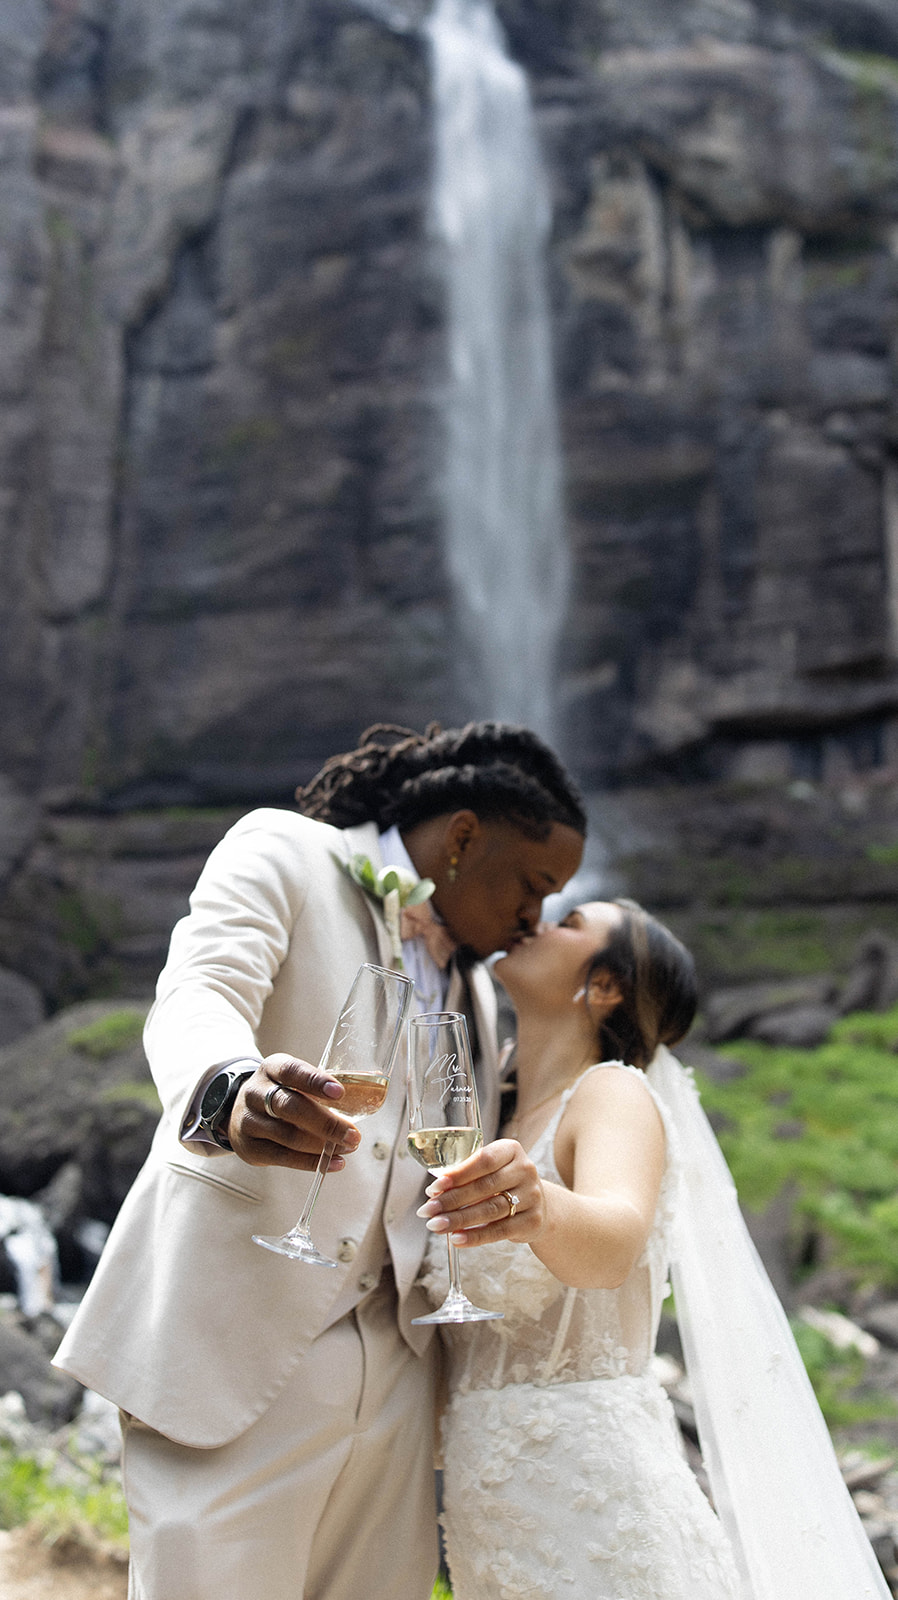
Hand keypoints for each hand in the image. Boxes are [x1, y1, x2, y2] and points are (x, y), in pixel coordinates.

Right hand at [227, 1054, 362, 1170]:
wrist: (238, 1111)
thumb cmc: (280, 1093)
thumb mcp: (293, 1080)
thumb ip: (319, 1087)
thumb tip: (365, 1095)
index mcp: (272, 1068)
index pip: (292, 1072)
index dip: (316, 1082)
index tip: (340, 1092)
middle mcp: (255, 1092)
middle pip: (291, 1108)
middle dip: (327, 1123)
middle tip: (354, 1134)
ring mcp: (248, 1121)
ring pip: (289, 1136)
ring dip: (323, 1145)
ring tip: (349, 1147)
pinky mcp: (249, 1147)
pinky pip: (283, 1158)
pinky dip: (311, 1163)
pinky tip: (334, 1163)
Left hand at [416, 1139, 544, 1245]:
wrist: (537, 1206)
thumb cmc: (503, 1183)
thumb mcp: (490, 1170)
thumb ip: (466, 1175)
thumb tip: (434, 1193)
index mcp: (511, 1150)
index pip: (483, 1160)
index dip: (458, 1174)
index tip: (434, 1188)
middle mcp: (525, 1170)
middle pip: (484, 1187)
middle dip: (451, 1200)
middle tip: (427, 1210)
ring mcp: (532, 1196)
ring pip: (490, 1210)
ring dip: (459, 1219)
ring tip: (436, 1226)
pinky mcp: (532, 1221)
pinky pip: (499, 1230)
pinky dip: (475, 1236)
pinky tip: (457, 1238)